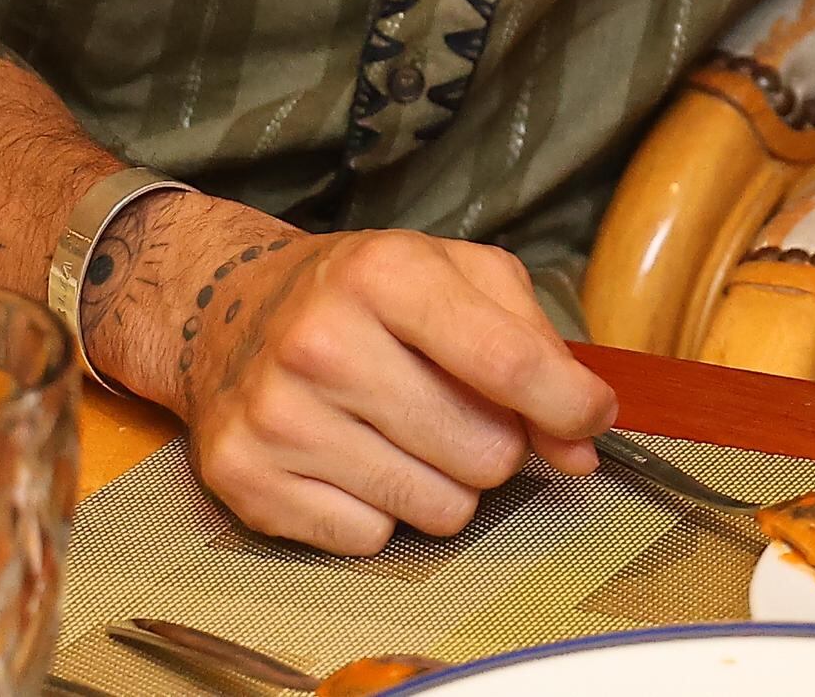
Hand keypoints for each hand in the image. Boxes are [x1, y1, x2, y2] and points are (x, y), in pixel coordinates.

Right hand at [100, 198, 617, 551]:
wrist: (226, 311)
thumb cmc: (362, 296)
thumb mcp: (455, 275)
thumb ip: (535, 346)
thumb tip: (581, 443)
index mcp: (384, 274)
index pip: (509, 363)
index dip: (569, 404)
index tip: (588, 416)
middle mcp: (322, 341)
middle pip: (485, 452)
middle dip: (494, 443)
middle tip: (455, 410)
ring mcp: (278, 416)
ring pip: (438, 510)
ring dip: (443, 484)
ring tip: (404, 434)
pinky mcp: (246, 481)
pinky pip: (371, 540)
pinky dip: (378, 512)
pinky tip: (352, 460)